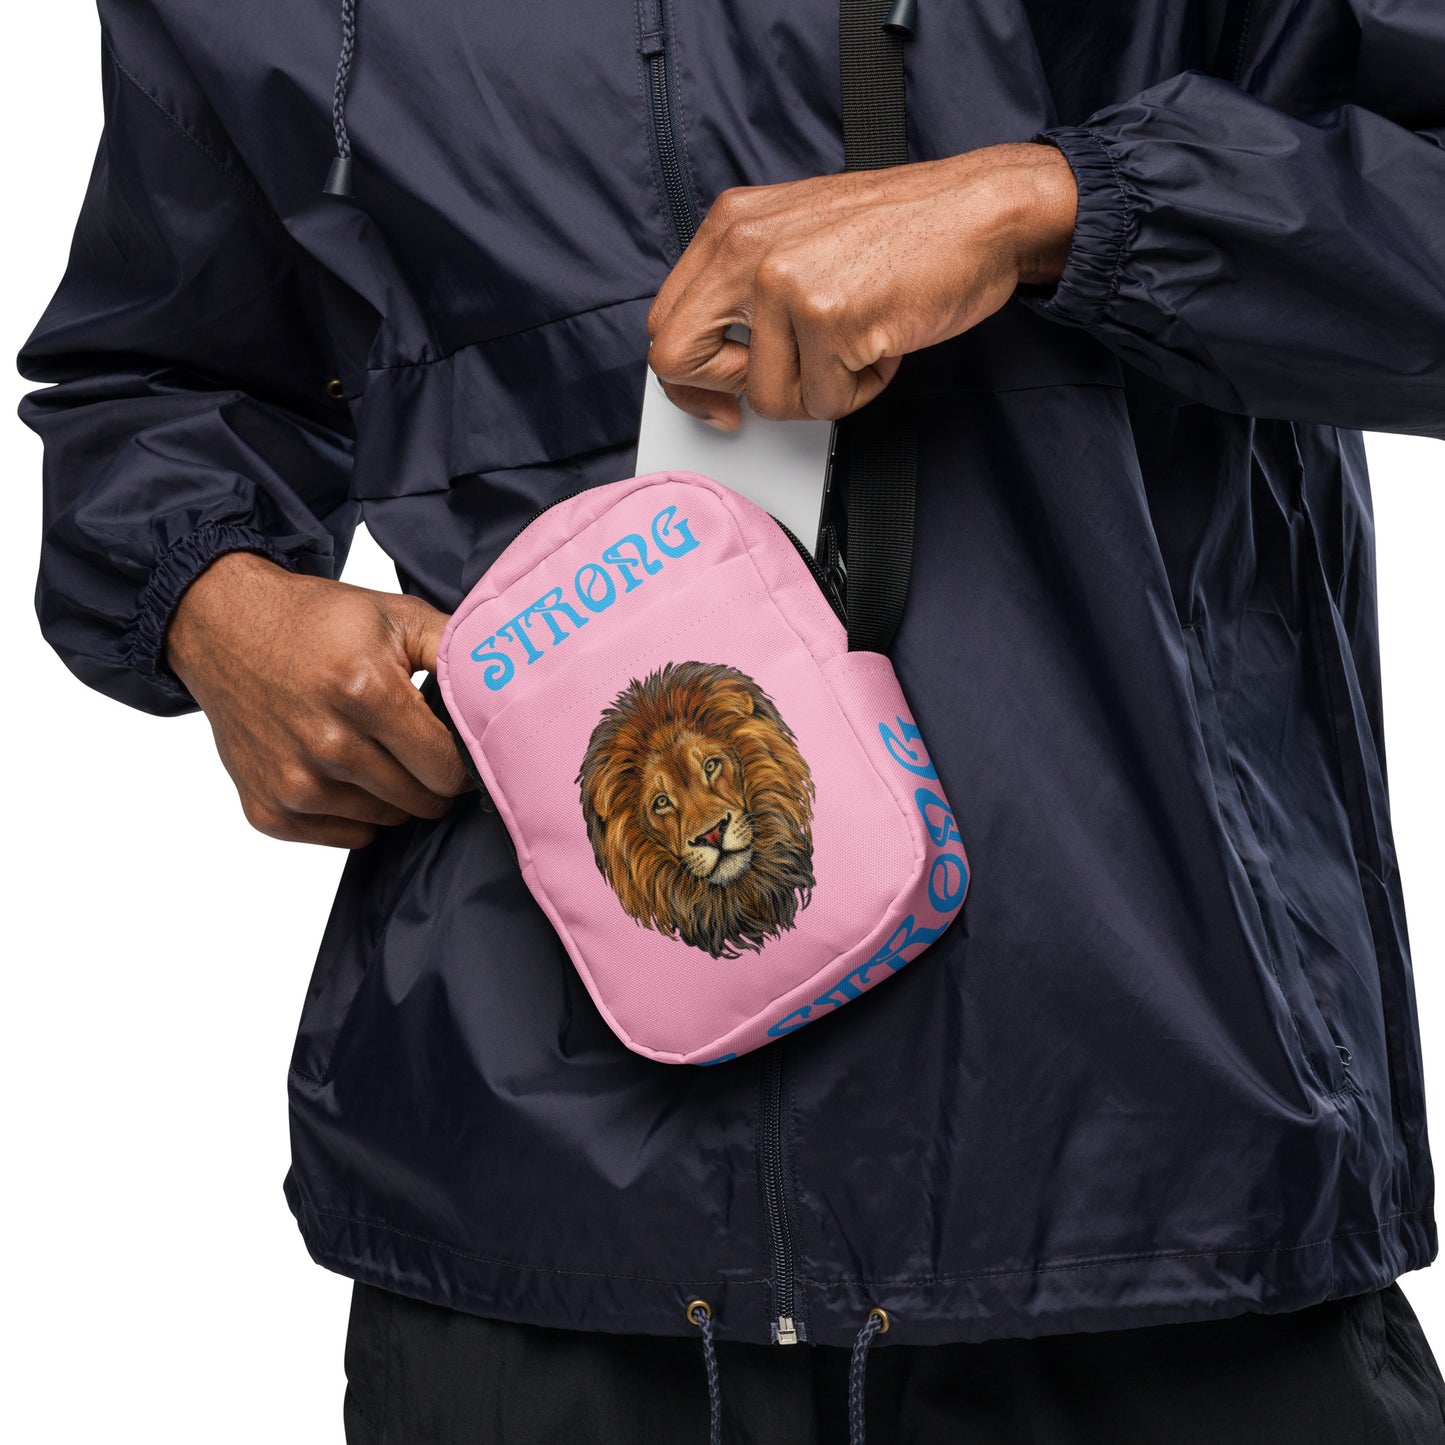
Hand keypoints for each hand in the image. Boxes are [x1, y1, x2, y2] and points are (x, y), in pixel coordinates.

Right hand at [166, 552, 470, 847]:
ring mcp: (293, 782)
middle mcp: (327, 744)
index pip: (447, 766)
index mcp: (364, 691)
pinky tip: (341, 768)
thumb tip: (509, 686)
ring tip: (373, 747)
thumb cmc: (315, 622)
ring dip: (392, 793)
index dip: (460, 757)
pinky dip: (353, 812)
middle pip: (420, 800)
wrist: (223, 628)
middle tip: (416, 744)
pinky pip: (345, 836)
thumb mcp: (395, 615)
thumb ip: (457, 650)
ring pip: (386, 820)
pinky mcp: (267, 809)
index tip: (453, 742)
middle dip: (430, 777)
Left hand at [646, 142, 1076, 426]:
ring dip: (821, 390)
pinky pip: (826, 402)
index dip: (687, 378)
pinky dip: (862, 389)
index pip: (666, 322)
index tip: (718, 399)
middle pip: (677, 360)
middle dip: (727, 393)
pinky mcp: (828, 319)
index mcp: (730, 224)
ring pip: (767, 397)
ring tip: (858, 344)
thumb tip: (717, 360)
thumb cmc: (902, 231)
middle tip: (779, 389)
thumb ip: (747, 285)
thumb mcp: (798, 234)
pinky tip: (882, 344)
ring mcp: (784, 283)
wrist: (982, 210)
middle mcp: (745, 248)